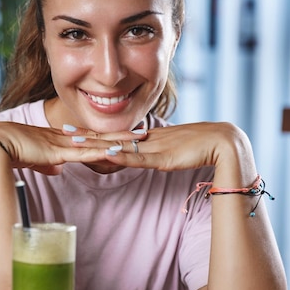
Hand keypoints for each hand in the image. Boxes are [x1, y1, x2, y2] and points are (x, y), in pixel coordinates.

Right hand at [0, 122, 130, 174]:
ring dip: (119, 142)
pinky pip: (84, 153)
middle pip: (100, 137)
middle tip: (144, 132)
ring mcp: (63, 144)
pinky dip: (102, 152)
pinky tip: (117, 151)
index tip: (125, 136)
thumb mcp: (33, 159)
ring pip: (97, 143)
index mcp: (59, 140)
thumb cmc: (9, 150)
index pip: (89, 138)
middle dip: (122, 136)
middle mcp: (64, 139)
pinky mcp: (57, 152)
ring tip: (140, 139)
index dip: (108, 137)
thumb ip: (46, 164)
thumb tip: (57, 170)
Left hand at [63, 121, 252, 173]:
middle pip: (111, 137)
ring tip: (75, 142)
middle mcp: (147, 138)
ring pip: (119, 145)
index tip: (74, 131)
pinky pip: (139, 157)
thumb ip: (155, 153)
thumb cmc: (201, 147)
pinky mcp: (164, 157)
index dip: (94, 133)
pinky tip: (107, 154)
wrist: (225, 144)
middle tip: (63, 132)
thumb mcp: (171, 151)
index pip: (115, 135)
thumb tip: (140, 156)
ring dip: (96, 143)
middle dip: (87, 136)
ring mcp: (154, 146)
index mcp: (148, 137)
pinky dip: (122, 156)